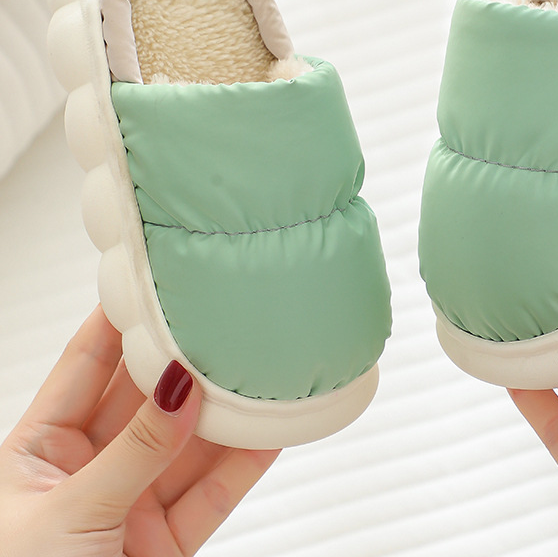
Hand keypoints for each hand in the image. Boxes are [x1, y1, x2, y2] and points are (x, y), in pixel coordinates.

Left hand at [0, 306, 279, 556]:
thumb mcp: (65, 515)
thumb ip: (131, 452)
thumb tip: (176, 388)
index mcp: (35, 453)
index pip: (84, 367)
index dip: (117, 322)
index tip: (151, 279)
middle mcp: (86, 471)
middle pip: (144, 400)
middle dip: (183, 363)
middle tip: (220, 322)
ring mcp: (129, 506)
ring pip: (187, 445)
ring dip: (224, 412)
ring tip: (258, 370)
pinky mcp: (165, 543)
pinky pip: (211, 493)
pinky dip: (244, 463)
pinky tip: (269, 429)